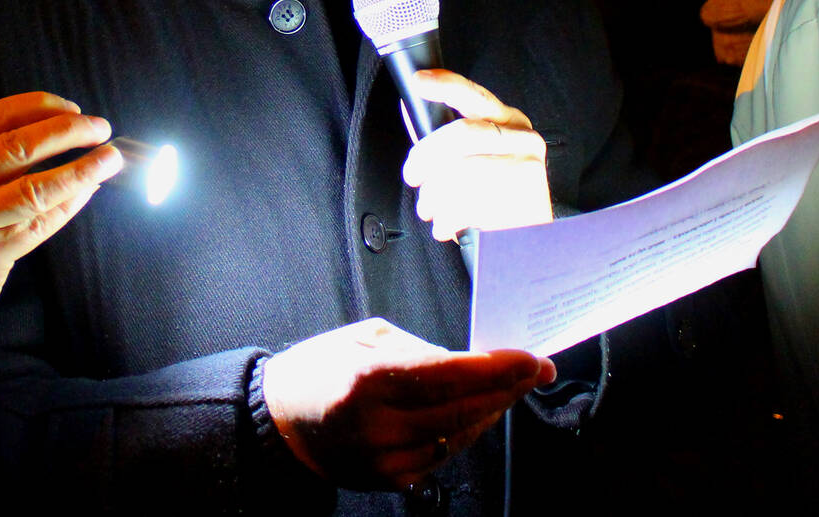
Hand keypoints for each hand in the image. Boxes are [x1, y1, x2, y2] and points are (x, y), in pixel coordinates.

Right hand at [0, 91, 122, 324]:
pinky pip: (39, 224)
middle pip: (16, 147)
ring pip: (33, 190)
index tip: (73, 108)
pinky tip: (90, 190)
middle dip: (67, 132)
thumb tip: (64, 124)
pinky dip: (70, 204)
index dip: (40, 107)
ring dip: (80, 170)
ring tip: (111, 159)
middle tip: (101, 128)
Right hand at [263, 318, 553, 490]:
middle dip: (508, 388)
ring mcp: (385, 459)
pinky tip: (481, 413)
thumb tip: (469, 363)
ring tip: (512, 388)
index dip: (498, 368)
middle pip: (464, 410)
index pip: (451, 375)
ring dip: (493, 411)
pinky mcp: (390, 480)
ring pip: (460, 437)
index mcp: (369, 380)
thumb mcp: (364, 338)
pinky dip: (467, 433)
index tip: (530, 358)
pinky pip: (444, 456)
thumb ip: (418, 350)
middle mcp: (379, 425)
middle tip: (537, 371)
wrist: (280, 422)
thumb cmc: (320, 369)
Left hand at [401, 70, 552, 240]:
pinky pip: (470, 206)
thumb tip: (412, 110)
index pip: (476, 96)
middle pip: (462, 133)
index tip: (419, 81)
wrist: (533, 242)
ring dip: (433, 197)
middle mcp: (524, 140)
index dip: (445, 85)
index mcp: (510, 123)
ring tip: (431, 210)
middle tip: (413, 176)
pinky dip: (448, 220)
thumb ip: (446, 136)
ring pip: (461, 173)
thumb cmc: (498, 197)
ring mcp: (528, 169)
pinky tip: (448, 225)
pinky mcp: (527, 202)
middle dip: (425, 156)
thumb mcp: (477, 158)